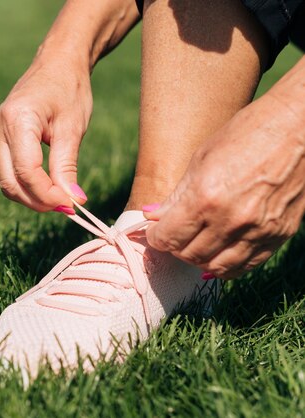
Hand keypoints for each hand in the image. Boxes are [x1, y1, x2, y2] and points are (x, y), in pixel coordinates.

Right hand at [0, 52, 91, 211]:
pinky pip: (8, 171)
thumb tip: (73, 201)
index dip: (47, 194)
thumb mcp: (72, 129)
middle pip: (10, 182)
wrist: (57, 64)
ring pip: (6, 181)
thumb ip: (67, 167)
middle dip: (37, 201)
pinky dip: (27, 184)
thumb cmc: (69, 90)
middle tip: (66, 207)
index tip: (71, 203)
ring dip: (31, 196)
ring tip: (60, 198)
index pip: (26, 171)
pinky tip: (48, 186)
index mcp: (17, 119)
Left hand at [144, 92, 304, 277]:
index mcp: (205, 197)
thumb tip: (152, 217)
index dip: (155, 237)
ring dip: (199, 259)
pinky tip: (217, 253)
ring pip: (216, 267)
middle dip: (175, 247)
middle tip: (174, 235)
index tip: (154, 231)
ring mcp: (258, 231)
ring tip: (194, 244)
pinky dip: (226, 265)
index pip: (168, 237)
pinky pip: (246, 266)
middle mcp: (231, 220)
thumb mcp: (201, 159)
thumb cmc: (246, 135)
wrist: (298, 127)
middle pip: (189, 255)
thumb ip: (176, 195)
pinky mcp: (278, 235)